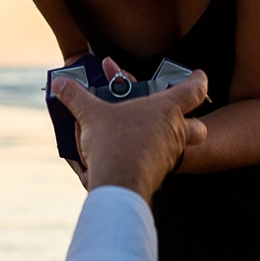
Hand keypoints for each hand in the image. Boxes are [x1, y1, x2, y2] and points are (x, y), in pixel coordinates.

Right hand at [53, 57, 207, 203]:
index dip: (199, 80)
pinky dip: (151, 156)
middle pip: (199, 127)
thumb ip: (76, 97)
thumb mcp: (91, 115)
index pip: (195, 90)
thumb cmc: (113, 143)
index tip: (200, 75)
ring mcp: (170, 155)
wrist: (118, 186)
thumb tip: (59, 83)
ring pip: (181, 146)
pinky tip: (131, 154)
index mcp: (166, 109)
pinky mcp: (160, 173)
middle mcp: (175, 131)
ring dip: (167, 138)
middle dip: (192, 121)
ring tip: (142, 133)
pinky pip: (162, 162)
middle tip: (176, 115)